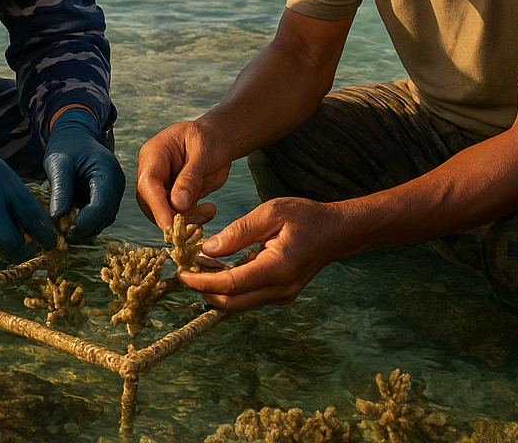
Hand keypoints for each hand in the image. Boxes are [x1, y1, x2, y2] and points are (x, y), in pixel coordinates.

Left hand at [42, 108, 124, 240]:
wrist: (76, 135)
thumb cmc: (66, 146)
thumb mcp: (58, 164)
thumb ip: (60, 190)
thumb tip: (57, 218)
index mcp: (107, 172)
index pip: (102, 206)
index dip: (85, 223)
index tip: (65, 232)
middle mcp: (116, 184)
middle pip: (105, 216)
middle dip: (84, 229)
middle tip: (61, 235)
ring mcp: (114, 192)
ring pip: (103, 219)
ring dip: (85, 228)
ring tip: (62, 229)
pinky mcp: (108, 197)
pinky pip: (100, 216)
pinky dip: (86, 222)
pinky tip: (69, 222)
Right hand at [136, 119, 230, 229]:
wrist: (218, 140)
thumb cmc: (209, 139)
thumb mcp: (203, 153)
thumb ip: (191, 177)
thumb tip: (178, 204)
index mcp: (154, 154)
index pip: (149, 184)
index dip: (158, 207)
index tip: (170, 227)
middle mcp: (153, 172)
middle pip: (152, 203)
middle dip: (173, 217)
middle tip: (198, 221)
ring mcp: (162, 186)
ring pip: (164, 213)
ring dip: (186, 220)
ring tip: (208, 211)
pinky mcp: (174, 198)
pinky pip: (178, 215)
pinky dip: (192, 219)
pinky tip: (209, 210)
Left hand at [179, 197, 338, 311]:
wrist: (335, 232)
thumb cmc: (304, 217)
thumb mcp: (270, 212)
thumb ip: (239, 231)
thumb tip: (208, 249)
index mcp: (278, 267)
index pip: (232, 284)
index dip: (203, 281)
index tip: (182, 273)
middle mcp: (281, 289)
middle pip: (233, 303)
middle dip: (204, 291)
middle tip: (184, 272)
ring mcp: (282, 295)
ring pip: (240, 304)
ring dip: (216, 290)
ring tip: (198, 267)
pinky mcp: (281, 294)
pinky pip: (249, 297)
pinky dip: (230, 287)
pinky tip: (218, 268)